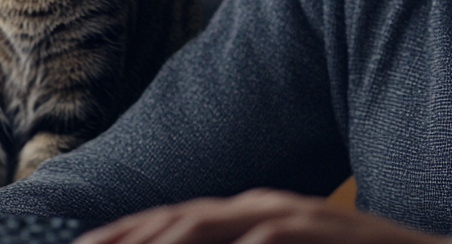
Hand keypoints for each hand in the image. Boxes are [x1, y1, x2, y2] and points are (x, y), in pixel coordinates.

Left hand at [74, 188, 451, 243]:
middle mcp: (270, 211)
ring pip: (211, 225)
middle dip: (126, 240)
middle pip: (181, 222)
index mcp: (258, 217)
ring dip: (162, 241)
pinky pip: (268, 242)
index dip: (124, 236)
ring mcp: (300, 221)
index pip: (175, 221)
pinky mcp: (327, 235)